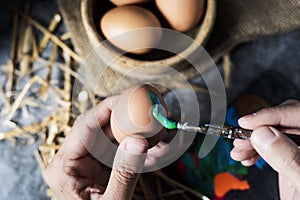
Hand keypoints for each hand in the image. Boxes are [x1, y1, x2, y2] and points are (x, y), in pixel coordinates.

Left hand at [43, 96, 168, 198]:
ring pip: (115, 139)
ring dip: (138, 135)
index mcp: (64, 166)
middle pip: (102, 128)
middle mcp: (75, 160)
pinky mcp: (103, 168)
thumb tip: (137, 141)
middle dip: (127, 120)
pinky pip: (122, 152)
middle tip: (148, 110)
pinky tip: (158, 150)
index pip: (85, 126)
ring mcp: (90, 163)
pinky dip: (140, 150)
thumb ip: (124, 173)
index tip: (128, 97)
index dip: (107, 107)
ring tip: (159, 133)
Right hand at [230, 99, 299, 199]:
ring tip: (238, 151)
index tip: (248, 122)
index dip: (270, 115)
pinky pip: (267, 145)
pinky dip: (253, 149)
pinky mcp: (287, 156)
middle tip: (240, 139)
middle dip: (256, 129)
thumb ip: (288, 159)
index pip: (296, 114)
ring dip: (250, 140)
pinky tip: (245, 157)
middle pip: (281, 121)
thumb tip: (264, 134)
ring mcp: (296, 149)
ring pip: (270, 132)